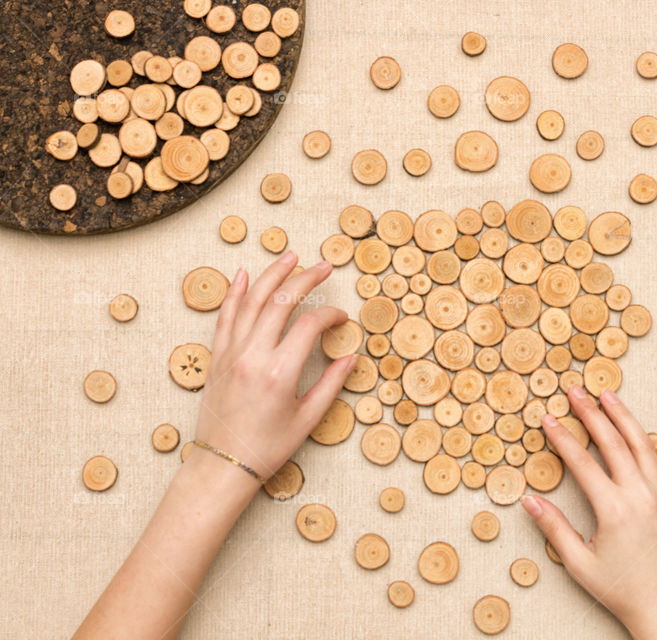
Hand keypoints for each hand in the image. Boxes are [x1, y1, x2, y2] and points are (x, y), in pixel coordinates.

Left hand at [195, 252, 354, 483]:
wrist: (224, 464)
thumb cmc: (268, 447)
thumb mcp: (308, 419)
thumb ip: (331, 383)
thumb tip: (351, 357)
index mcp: (280, 372)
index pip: (310, 325)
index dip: (331, 316)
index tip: (341, 320)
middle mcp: (253, 356)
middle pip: (281, 301)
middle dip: (305, 278)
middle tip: (323, 266)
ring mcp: (231, 354)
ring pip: (251, 301)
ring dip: (272, 274)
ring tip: (290, 256)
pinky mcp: (217, 358)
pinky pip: (225, 316)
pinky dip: (235, 293)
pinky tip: (243, 274)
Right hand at [522, 386, 656, 639]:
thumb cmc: (623, 590)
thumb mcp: (579, 563)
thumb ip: (554, 528)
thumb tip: (530, 501)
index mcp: (614, 509)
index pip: (582, 462)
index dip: (562, 438)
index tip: (549, 419)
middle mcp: (640, 496)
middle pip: (612, 443)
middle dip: (590, 414)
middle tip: (575, 392)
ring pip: (643, 445)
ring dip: (624, 416)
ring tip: (608, 395)